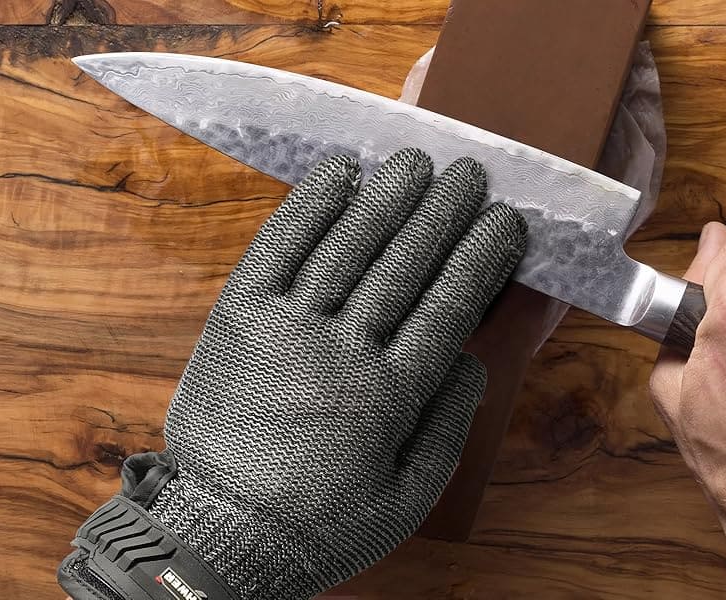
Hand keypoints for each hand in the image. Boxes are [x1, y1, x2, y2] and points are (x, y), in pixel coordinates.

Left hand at [58, 149, 525, 599]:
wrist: (221, 536)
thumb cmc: (320, 526)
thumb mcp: (407, 500)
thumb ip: (447, 429)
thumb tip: (471, 362)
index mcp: (391, 395)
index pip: (449, 305)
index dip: (481, 256)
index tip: (504, 222)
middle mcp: (344, 350)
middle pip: (405, 263)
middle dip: (444, 212)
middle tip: (469, 174)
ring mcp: (287, 329)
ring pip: (348, 246)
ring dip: (387, 197)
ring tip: (416, 161)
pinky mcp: (238, 318)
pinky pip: (278, 249)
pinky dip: (309, 207)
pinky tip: (340, 175)